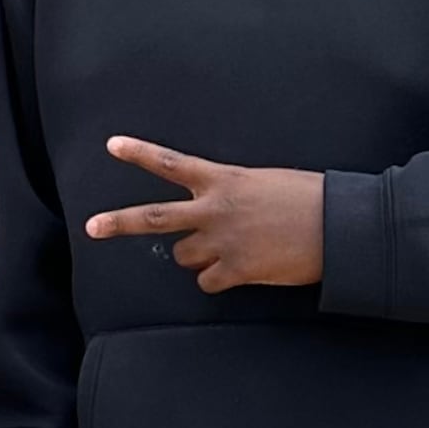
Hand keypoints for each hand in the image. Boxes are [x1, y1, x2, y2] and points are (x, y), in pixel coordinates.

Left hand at [85, 140, 327, 293]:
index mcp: (223, 179)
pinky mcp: (235, 270)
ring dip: (198, 256)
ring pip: (185, 257)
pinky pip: (208, 282)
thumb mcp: (263, 182)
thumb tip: (216, 213)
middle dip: (120, 222)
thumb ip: (231, 193)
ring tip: (230, 249)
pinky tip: (244, 270)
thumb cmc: (307, 199)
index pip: (171, 163)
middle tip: (91, 226)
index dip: (139, 153)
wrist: (337, 227)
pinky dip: (219, 280)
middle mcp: (214, 209)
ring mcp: (222, 242)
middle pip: (155, 217)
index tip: (112, 145)